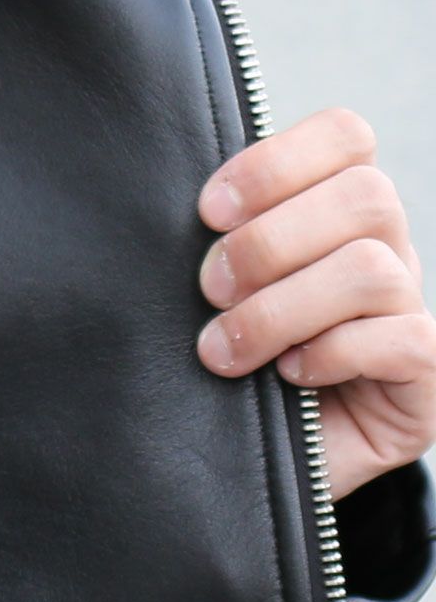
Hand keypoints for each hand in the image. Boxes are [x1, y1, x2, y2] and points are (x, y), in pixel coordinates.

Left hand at [195, 107, 435, 498]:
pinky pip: (402, 339)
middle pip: (366, 194)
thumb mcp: (217, 286)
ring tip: (224, 349)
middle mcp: (386, 249)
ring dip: (282, 308)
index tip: (208, 210)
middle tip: (208, 289)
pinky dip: (332, 353)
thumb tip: (190, 206)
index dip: (276, 161)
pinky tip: (288, 375)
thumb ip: (219, 236)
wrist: (256, 466)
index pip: (346, 135)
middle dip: (268, 242)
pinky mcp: (426, 376)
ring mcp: (412, 311)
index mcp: (335, 210)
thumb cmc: (226, 357)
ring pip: (374, 268)